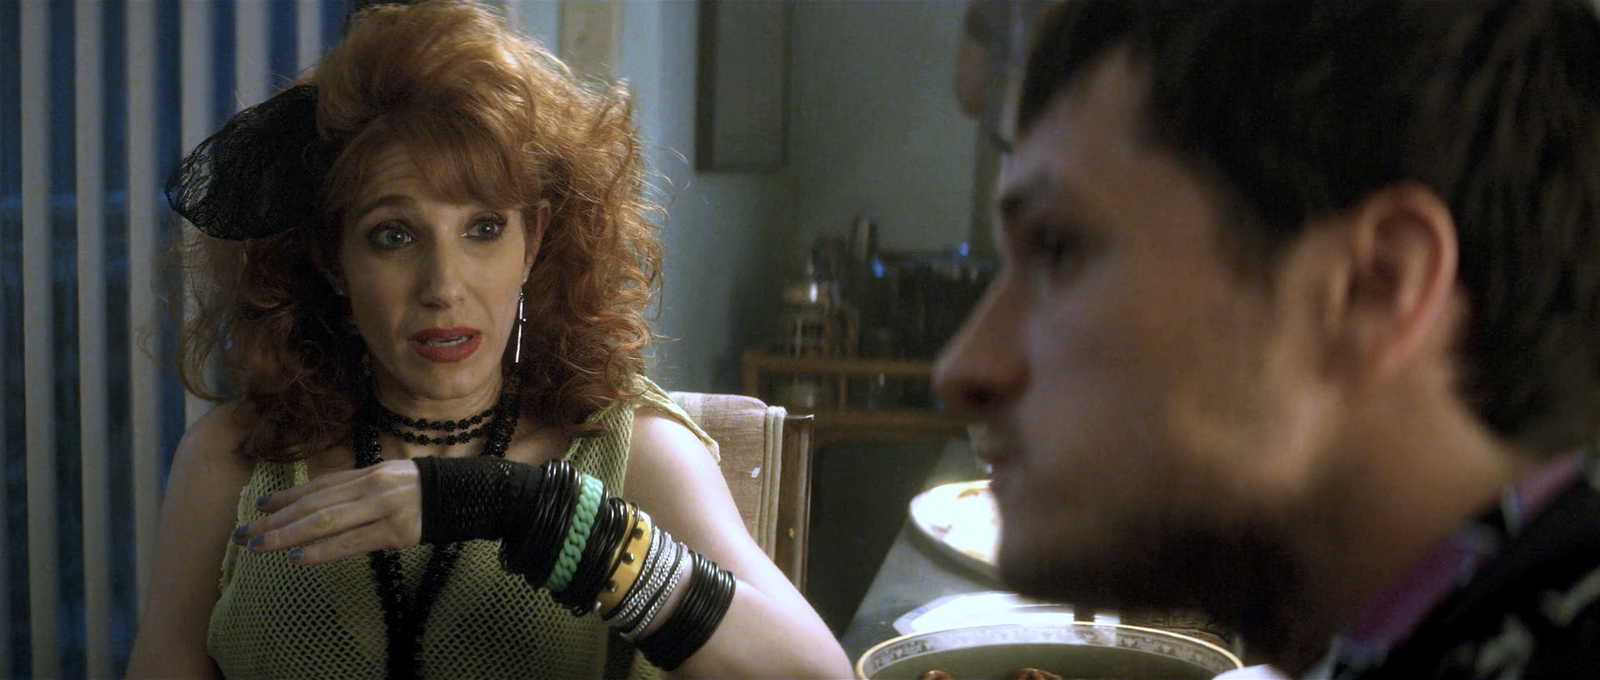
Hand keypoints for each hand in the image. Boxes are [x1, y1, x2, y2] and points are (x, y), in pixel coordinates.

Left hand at [233, 459, 421, 564]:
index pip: (320, 486)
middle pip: (314, 504)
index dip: (287, 497)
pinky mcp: (399, 531)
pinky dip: (323, 550)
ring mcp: (385, 507)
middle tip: (242, 534)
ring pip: (326, 521)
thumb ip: (361, 489)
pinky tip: (298, 557)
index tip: (259, 508)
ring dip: (287, 535)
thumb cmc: (431, 492)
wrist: (475, 494)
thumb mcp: (393, 482)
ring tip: (259, 546)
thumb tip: (323, 503)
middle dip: (274, 521)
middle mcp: (373, 485)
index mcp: (370, 472)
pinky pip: (353, 541)